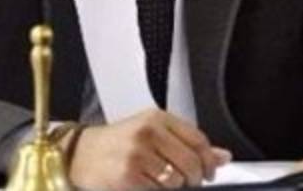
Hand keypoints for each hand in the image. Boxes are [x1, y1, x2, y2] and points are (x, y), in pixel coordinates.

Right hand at [64, 108, 231, 189]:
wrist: (79, 154)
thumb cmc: (116, 144)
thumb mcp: (151, 133)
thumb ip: (187, 143)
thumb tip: (222, 156)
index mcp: (156, 118)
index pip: (198, 139)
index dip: (209, 160)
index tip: (210, 171)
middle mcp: (147, 133)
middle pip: (191, 162)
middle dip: (194, 178)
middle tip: (188, 182)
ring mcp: (137, 154)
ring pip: (176, 180)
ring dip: (173, 186)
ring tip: (158, 180)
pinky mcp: (128, 176)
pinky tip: (145, 184)